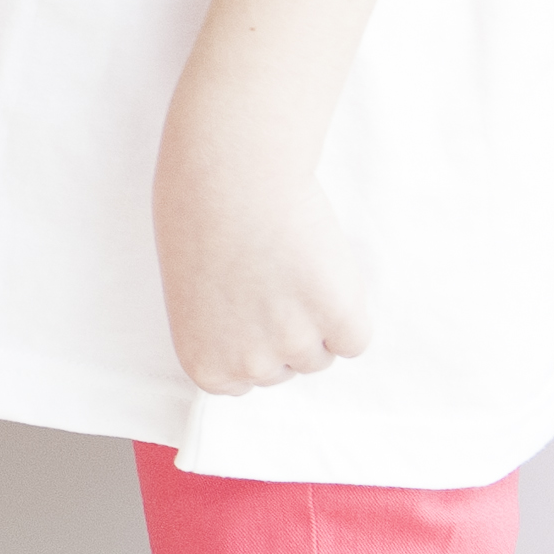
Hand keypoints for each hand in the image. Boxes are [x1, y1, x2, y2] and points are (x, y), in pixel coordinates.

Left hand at [155, 143, 376, 397]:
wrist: (230, 174)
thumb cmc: (202, 219)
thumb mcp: (197, 296)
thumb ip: (227, 333)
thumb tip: (265, 344)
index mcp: (207, 366)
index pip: (250, 379)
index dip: (254, 334)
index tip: (245, 296)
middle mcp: (250, 366)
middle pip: (290, 366)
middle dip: (286, 326)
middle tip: (268, 273)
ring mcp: (294, 343)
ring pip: (324, 353)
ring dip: (317, 316)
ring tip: (289, 264)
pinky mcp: (338, 316)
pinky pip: (356, 336)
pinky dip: (347, 305)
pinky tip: (317, 266)